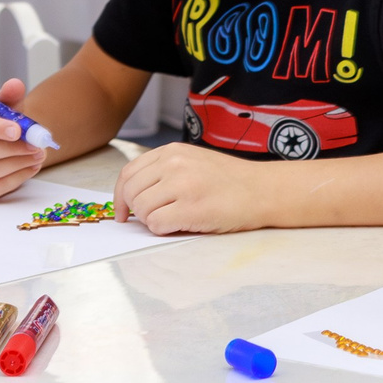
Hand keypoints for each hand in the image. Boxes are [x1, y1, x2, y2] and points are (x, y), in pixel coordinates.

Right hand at [0, 77, 45, 200]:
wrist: (3, 149)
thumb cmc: (0, 127)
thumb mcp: (6, 110)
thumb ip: (10, 97)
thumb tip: (15, 84)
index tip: (17, 130)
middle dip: (10, 148)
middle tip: (35, 145)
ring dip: (17, 162)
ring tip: (38, 154)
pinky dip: (17, 178)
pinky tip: (31, 167)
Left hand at [112, 142, 267, 234]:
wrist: (263, 190)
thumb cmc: (229, 181)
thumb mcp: (193, 161)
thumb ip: (164, 171)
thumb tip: (133, 195)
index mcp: (171, 151)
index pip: (128, 173)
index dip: (120, 195)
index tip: (123, 211)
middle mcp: (174, 164)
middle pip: (131, 191)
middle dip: (134, 210)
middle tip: (147, 220)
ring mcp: (182, 185)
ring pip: (142, 209)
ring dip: (151, 221)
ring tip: (172, 219)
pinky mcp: (191, 208)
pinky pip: (156, 224)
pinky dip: (163, 230)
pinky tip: (180, 225)